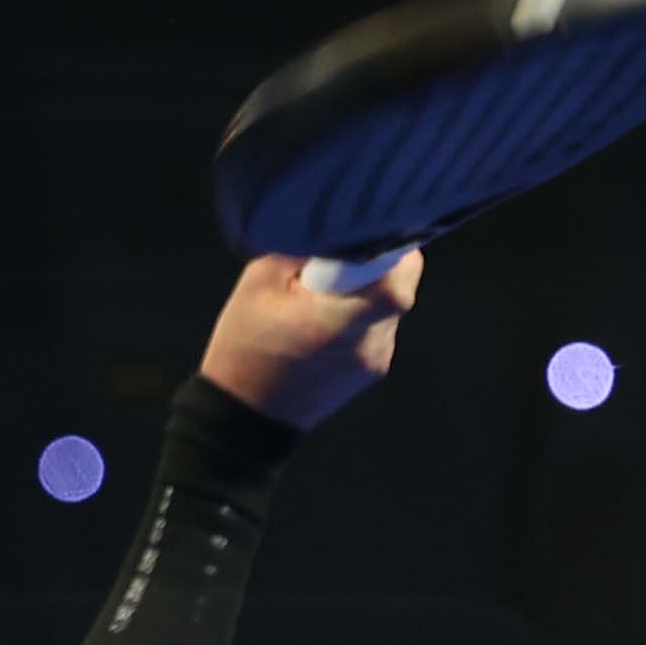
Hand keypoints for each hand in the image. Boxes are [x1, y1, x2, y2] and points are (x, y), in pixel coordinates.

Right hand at [200, 251, 420, 429]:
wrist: (246, 416)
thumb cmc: (245, 346)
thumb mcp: (258, 283)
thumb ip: (303, 250)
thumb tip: (334, 227)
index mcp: (341, 318)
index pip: (400, 273)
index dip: (390, 247)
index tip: (365, 237)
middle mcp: (370, 341)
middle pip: (400, 286)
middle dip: (376, 266)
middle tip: (337, 265)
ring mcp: (377, 359)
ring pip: (391, 306)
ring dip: (368, 292)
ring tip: (324, 300)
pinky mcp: (374, 369)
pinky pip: (380, 327)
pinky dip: (362, 316)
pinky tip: (326, 324)